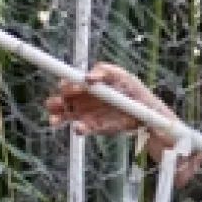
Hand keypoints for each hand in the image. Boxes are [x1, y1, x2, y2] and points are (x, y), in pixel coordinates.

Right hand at [46, 63, 175, 139]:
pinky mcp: (96, 127)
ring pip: (67, 116)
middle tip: (54, 105)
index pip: (70, 83)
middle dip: (55, 103)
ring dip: (59, 118)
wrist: (147, 113)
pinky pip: (84, 128)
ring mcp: (88, 114)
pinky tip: (79, 128)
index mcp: (89, 85)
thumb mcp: (122, 75)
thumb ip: (104, 72)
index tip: (63, 87)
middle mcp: (85, 99)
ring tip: (55, 121)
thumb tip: (87, 77)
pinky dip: (80, 128)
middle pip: (63, 100)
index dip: (64, 85)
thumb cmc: (133, 90)